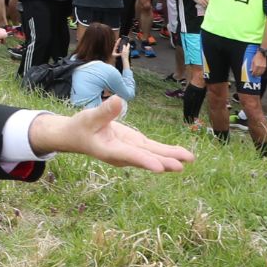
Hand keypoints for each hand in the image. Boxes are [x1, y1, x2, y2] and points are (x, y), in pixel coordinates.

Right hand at [27, 96, 193, 172]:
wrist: (77, 137)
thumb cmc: (81, 127)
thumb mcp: (89, 117)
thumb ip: (105, 112)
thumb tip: (118, 100)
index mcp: (109, 151)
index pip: (129, 156)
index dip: (144, 161)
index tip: (159, 167)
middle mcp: (123, 155)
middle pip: (146, 158)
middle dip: (164, 161)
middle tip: (181, 165)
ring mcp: (130, 152)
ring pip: (152, 155)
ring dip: (170, 157)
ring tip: (189, 159)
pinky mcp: (135, 147)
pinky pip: (152, 150)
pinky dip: (166, 152)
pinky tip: (181, 155)